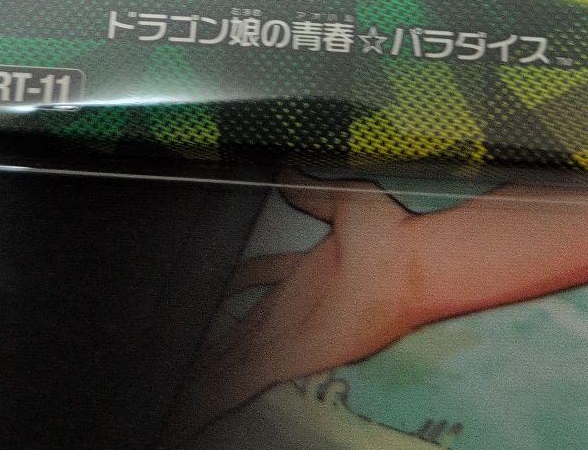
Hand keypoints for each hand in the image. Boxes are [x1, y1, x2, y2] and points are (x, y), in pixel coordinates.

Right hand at [168, 170, 418, 444]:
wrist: (412, 262)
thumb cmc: (391, 232)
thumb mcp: (342, 200)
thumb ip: (311, 191)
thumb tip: (288, 172)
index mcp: (302, 273)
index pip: (255, 279)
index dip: (234, 282)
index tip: (215, 284)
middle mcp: (290, 308)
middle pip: (236, 333)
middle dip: (207, 347)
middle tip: (181, 361)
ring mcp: (286, 336)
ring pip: (230, 361)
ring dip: (201, 379)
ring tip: (174, 401)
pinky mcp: (288, 356)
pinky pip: (241, 381)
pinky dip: (211, 398)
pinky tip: (189, 415)